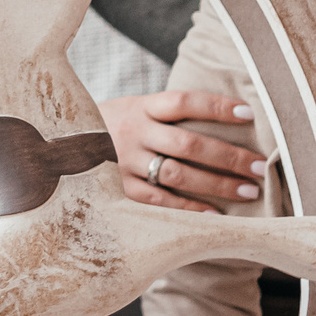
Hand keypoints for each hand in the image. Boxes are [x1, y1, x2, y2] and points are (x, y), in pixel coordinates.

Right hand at [95, 89, 266, 213]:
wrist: (57, 146)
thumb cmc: (112, 127)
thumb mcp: (132, 109)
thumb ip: (166, 114)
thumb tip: (227, 117)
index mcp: (140, 106)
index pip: (184, 101)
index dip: (217, 106)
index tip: (250, 114)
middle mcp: (132, 132)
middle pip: (189, 143)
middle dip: (229, 156)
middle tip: (259, 166)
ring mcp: (123, 163)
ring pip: (178, 175)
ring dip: (218, 185)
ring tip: (248, 191)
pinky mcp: (118, 190)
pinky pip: (159, 201)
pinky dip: (190, 208)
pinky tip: (215, 214)